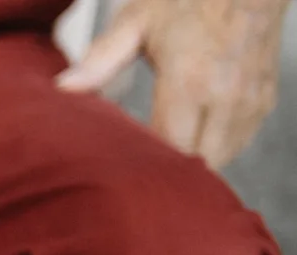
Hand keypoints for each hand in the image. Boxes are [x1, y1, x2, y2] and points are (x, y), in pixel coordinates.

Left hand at [58, 0, 288, 167]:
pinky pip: (240, 140)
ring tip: (167, 149)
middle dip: (168, 165)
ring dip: (195, 157)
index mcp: (189, 82)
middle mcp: (225, 96)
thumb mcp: (136, 23)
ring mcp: (250, 100)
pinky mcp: (265, 100)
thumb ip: (100, 60)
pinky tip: (196, 132)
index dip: (144, 161)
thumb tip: (63, 88)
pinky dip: (219, 143)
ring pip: (222, 156)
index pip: (167, 147)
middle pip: (196, 161)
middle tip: (142, 161)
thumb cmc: (188, 0)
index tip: (121, 161)